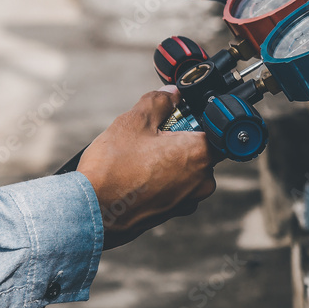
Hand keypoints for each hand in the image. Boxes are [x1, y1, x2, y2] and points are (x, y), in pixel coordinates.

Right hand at [77, 86, 217, 249]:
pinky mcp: (173, 214)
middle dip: (179, 140)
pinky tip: (137, 176)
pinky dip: (161, 180)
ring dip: (168, 161)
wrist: (92, 213)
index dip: (199, 120)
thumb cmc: (114, 169)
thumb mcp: (135, 121)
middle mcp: (202, 181)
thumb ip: (159, 102)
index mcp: (200, 154)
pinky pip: (174, 188)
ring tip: (139, 159)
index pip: (217, 130)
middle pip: (200, 150)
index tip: (180, 118)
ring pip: (186, 170)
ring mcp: (188, 200)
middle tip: (152, 136)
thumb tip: (172, 94)